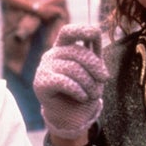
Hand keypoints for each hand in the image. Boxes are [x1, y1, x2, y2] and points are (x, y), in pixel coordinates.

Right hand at [33, 24, 108, 140]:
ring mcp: (44, 67)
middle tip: (104, 80)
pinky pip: (64, 82)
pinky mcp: (41, 83)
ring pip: (73, 68)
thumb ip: (94, 54)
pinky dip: (78, 90)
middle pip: (77, 51)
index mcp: (64, 47)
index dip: (81, 29)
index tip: (96, 34)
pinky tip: (83, 96)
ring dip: (89, 83)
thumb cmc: (84, 91)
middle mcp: (52, 54)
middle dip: (95, 66)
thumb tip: (96, 33)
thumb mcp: (93, 72)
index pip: (69, 31)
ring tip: (93, 94)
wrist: (70, 116)